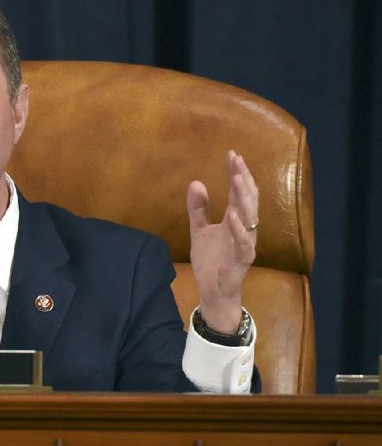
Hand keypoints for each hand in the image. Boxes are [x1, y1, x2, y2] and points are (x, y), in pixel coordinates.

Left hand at [187, 150, 257, 332]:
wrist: (211, 291)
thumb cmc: (211, 261)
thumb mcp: (198, 231)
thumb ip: (198, 209)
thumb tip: (196, 182)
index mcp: (234, 220)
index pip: (237, 192)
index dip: (236, 173)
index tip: (231, 154)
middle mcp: (243, 229)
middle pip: (247, 199)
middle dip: (242, 179)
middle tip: (236, 160)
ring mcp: (245, 244)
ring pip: (249, 217)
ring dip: (242, 197)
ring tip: (236, 178)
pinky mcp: (242, 260)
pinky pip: (243, 243)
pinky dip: (239, 229)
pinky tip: (231, 215)